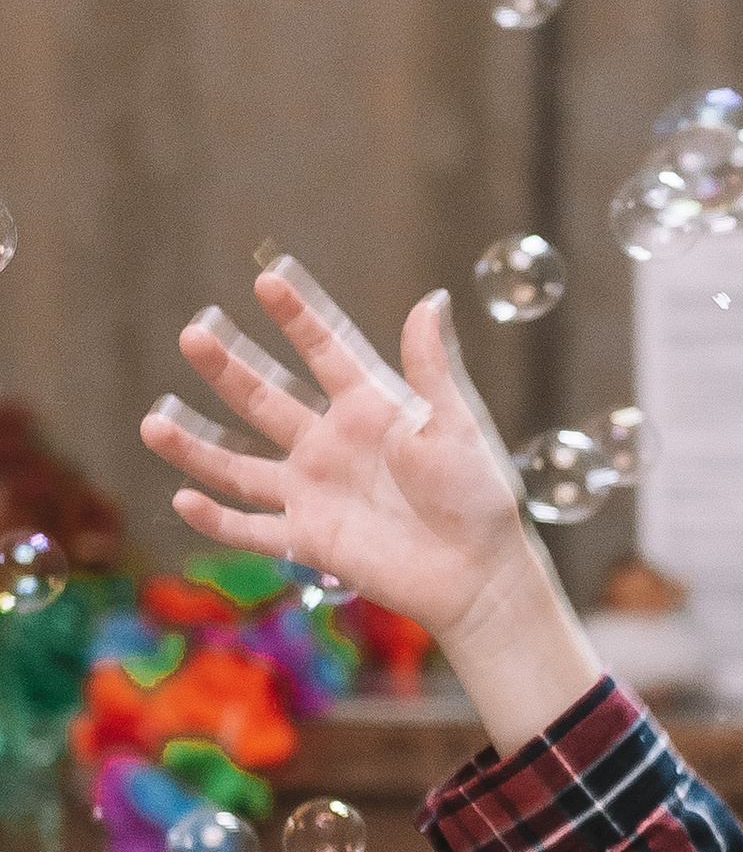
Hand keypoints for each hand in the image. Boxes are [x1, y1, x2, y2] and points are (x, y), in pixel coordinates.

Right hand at [137, 258, 595, 754]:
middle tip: (194, 333)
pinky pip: (252, 530)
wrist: (479, 573)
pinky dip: (216, 521)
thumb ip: (432, 369)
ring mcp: (314, 492)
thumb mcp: (458, 425)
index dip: (298, 316)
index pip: (324, 350)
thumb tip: (431, 300)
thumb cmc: (478, 495)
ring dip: (196, 446)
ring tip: (153, 421)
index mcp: (369, 407)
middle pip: (265, 398)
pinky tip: (182, 500)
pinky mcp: (309, 540)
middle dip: (228, 367)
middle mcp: (330, 444)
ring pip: (239, 466)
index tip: (268, 278)